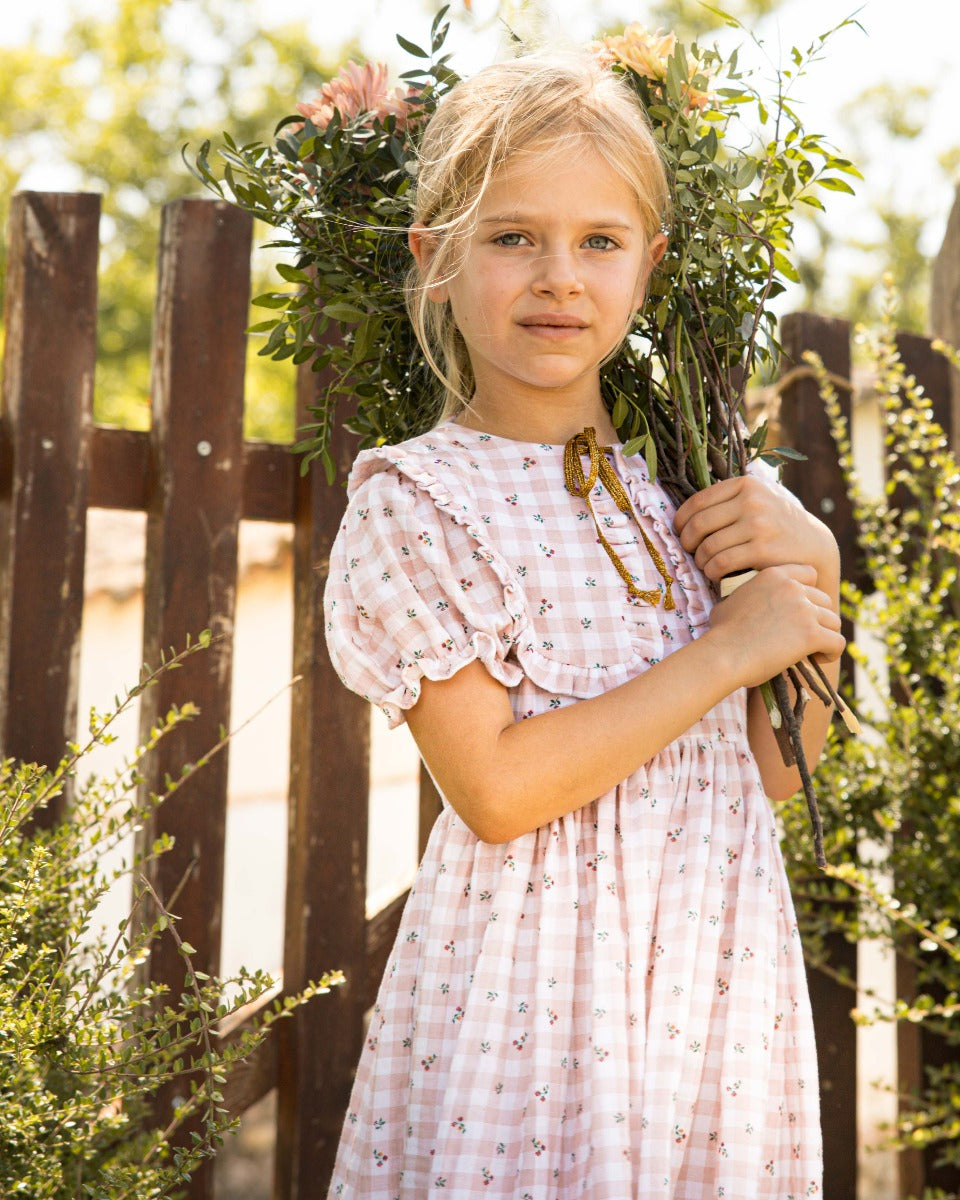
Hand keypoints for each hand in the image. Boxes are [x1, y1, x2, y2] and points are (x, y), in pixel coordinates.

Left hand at [673, 474, 839, 595]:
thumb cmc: (776, 524)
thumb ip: (729, 499)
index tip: (679, 532)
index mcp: (745, 484)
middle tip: (689, 551)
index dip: (681, 520)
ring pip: (708, 546)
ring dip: (699, 560)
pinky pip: (721, 562)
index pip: (698, 502)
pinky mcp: (762, 549)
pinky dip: (711, 570)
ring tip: (704, 563)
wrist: (814, 545)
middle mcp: (752, 501)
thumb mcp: (758, 499)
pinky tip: (714, 573)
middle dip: (687, 542)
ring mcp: (758, 524)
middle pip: (699, 525)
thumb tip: (685, 513)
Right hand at [706, 563, 844, 689]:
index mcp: (774, 575)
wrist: (722, 654)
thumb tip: (748, 604)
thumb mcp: (731, 601)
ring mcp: (804, 610)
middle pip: (824, 600)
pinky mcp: (812, 634)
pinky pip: (837, 642)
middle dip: (817, 619)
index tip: (800, 612)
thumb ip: (750, 596)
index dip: (809, 594)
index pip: (809, 574)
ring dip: (824, 636)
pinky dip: (831, 653)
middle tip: (802, 637)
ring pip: (833, 622)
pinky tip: (817, 659)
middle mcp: (792, 588)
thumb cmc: (720, 634)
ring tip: (810, 651)